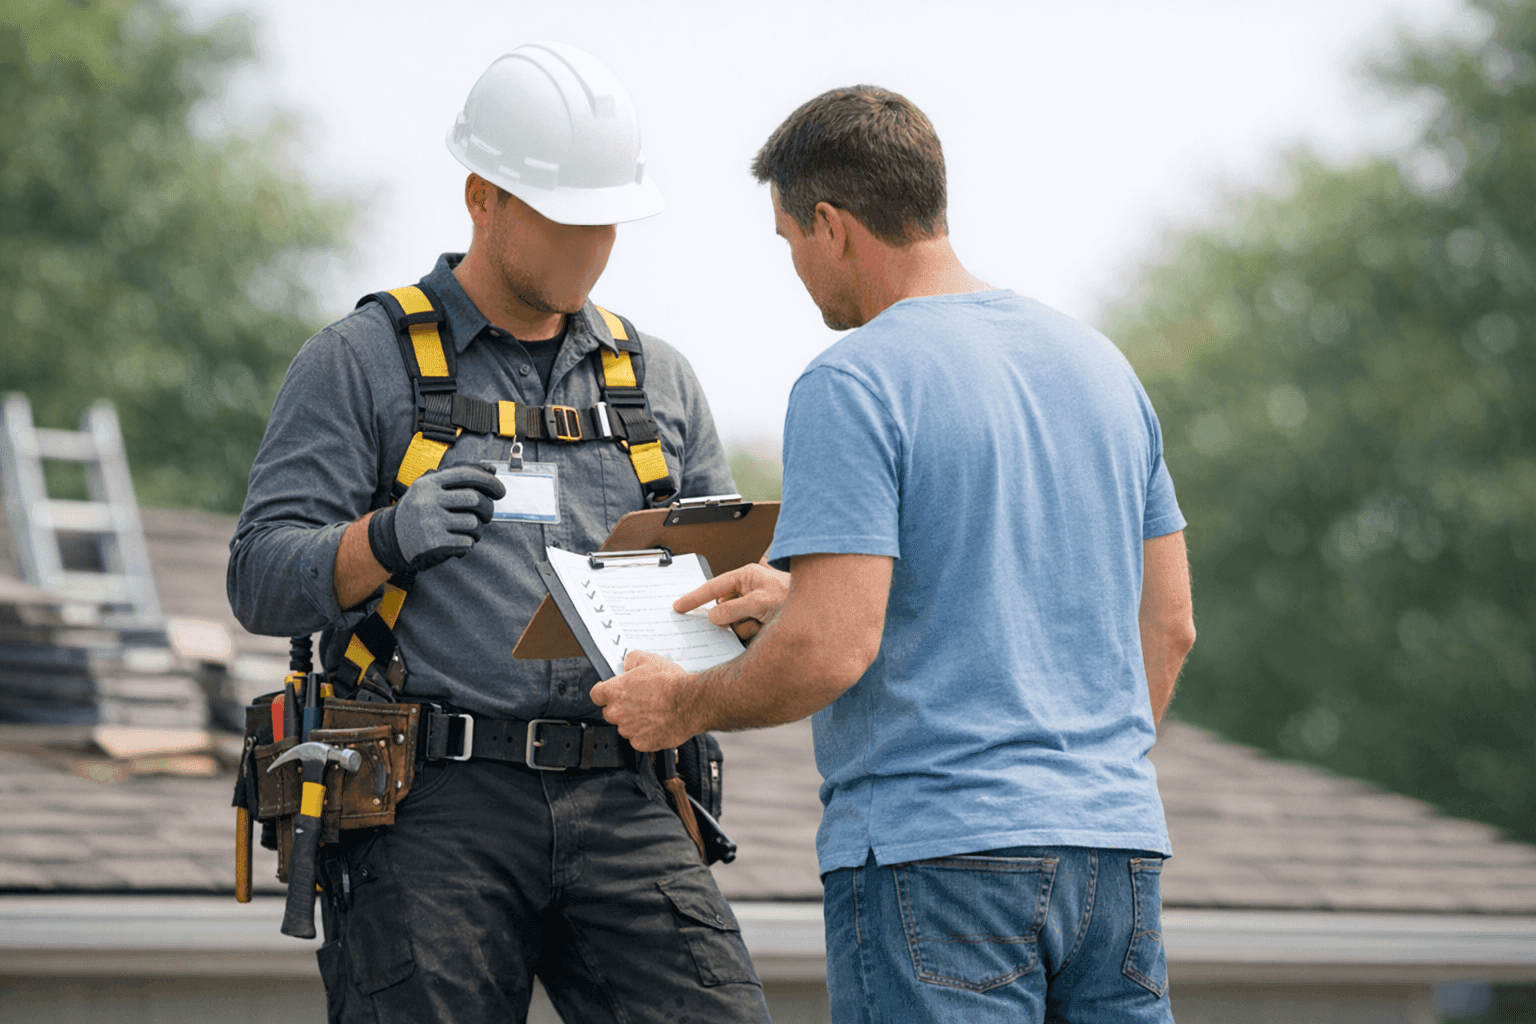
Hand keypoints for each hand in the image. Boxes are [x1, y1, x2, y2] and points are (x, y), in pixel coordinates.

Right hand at [368, 465, 505, 572]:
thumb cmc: (418, 510)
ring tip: (470, 531)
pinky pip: (466, 542)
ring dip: (478, 529)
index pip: (467, 474)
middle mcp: (428, 500)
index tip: (500, 491)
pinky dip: (469, 543)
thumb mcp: (429, 488)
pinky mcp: (433, 543)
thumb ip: (457, 477)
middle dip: (488, 508)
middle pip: (475, 499)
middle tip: (487, 515)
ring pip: (473, 523)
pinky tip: (460, 542)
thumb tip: (491, 470)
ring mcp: (430, 522)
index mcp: (429, 483)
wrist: (390, 537)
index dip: (490, 481)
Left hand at [590, 651, 700, 751]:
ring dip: (634, 721)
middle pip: (610, 712)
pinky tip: (658, 723)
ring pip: (625, 726)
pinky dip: (646, 733)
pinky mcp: (641, 743)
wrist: (689, 703)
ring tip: (653, 711)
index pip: (596, 694)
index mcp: (614, 691)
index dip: (604, 692)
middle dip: (621, 707)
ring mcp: (628, 730)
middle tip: (639, 700)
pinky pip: (638, 739)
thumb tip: (628, 664)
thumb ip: (632, 661)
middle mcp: (617, 712)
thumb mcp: (649, 660)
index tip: (609, 692)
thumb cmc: (670, 683)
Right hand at [674, 563, 789, 641]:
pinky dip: (752, 632)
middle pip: (723, 608)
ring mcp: (754, 604)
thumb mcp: (760, 602)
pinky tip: (767, 628)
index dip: (694, 597)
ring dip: (745, 627)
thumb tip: (714, 617)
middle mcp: (749, 588)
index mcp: (746, 576)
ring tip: (762, 623)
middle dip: (730, 618)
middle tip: (745, 619)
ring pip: (733, 622)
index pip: (713, 587)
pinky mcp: (760, 618)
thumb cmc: (794, 598)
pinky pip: (744, 630)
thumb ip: (733, 610)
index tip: (678, 606)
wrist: (820, 612)